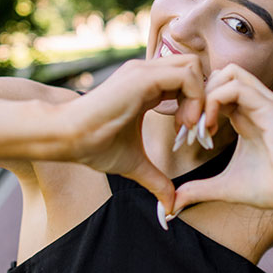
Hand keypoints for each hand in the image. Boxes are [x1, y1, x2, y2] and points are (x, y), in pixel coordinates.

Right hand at [58, 56, 205, 211]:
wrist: (67, 138)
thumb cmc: (95, 146)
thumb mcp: (135, 164)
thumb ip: (156, 180)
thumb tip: (170, 206)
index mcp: (147, 86)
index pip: (187, 80)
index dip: (197, 104)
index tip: (193, 133)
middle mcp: (147, 73)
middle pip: (195, 67)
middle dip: (205, 96)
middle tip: (196, 128)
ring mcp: (144, 71)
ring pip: (194, 66)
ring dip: (201, 97)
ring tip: (189, 126)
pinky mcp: (142, 77)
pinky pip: (186, 75)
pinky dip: (194, 97)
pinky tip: (183, 123)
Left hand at [172, 63, 272, 215]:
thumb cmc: (272, 189)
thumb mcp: (225, 187)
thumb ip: (199, 189)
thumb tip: (175, 203)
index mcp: (246, 115)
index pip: (215, 90)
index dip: (194, 106)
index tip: (184, 134)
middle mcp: (256, 104)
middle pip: (219, 75)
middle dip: (196, 96)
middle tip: (186, 127)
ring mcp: (265, 102)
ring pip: (227, 73)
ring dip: (205, 95)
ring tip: (197, 126)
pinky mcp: (271, 107)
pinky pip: (236, 87)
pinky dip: (215, 101)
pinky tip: (209, 127)